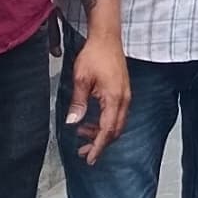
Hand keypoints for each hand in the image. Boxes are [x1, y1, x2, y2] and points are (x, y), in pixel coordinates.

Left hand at [62, 31, 131, 160]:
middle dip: (100, 144)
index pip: (107, 130)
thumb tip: (72, 122)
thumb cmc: (94, 55)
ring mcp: (125, 95)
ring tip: (82, 134)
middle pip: (115, 130)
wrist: (106, 37)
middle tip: (83, 152)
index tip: (90, 159)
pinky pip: (117, 114)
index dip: (98, 147)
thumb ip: (78, 103)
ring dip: (101, 133)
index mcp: (114, 98)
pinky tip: (91, 121)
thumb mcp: (80, 79)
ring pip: (117, 123)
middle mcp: (124, 99)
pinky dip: (105, 122)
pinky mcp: (123, 91)